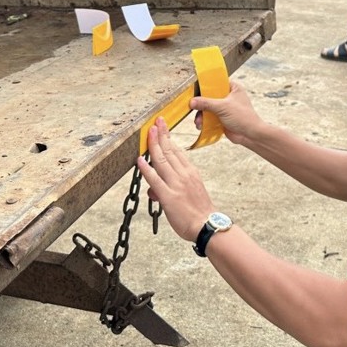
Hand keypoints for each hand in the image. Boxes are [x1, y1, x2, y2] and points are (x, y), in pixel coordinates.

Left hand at [137, 117, 215, 241]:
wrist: (207, 225)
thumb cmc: (200, 211)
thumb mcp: (190, 193)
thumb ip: (173, 186)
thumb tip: (155, 189)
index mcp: (191, 172)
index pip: (177, 151)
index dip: (168, 138)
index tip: (162, 128)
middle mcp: (184, 174)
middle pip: (170, 151)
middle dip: (161, 134)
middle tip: (156, 122)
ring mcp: (176, 184)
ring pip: (162, 161)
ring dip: (154, 145)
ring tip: (148, 132)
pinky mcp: (169, 196)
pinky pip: (155, 180)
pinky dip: (146, 169)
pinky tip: (140, 160)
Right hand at [191, 82, 263, 146]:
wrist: (250, 135)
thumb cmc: (244, 117)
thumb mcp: (223, 107)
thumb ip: (207, 103)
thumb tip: (192, 101)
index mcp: (233, 88)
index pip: (217, 83)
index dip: (206, 86)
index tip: (195, 89)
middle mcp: (229, 97)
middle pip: (210, 97)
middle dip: (201, 104)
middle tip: (194, 108)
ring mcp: (225, 108)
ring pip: (209, 108)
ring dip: (202, 115)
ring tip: (198, 121)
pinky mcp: (222, 119)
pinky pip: (210, 118)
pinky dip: (205, 121)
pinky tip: (201, 125)